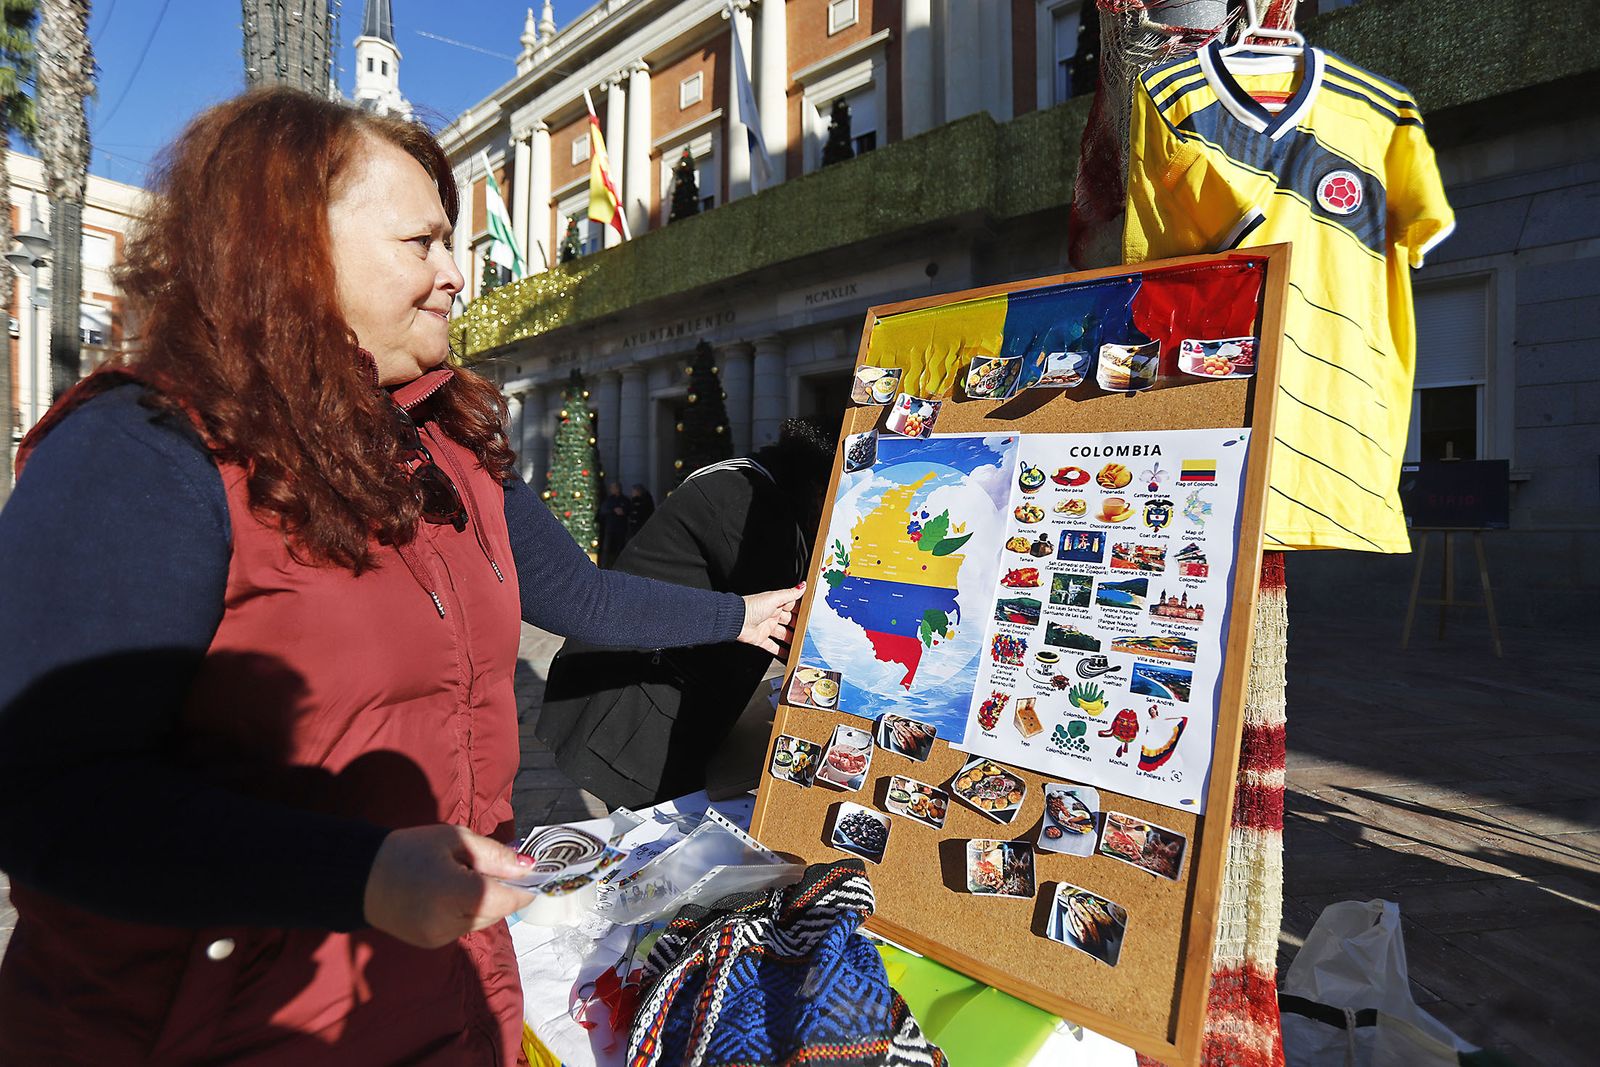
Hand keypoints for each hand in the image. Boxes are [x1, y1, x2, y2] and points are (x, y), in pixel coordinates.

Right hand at [363, 824, 535, 948]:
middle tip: (491, 866)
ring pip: (482, 921)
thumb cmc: (410, 850)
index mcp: (457, 894)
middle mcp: (450, 923)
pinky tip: (449, 893)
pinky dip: (466, 911)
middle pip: (497, 911)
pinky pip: (464, 927)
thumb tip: (528, 867)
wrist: (362, 876)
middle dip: (503, 891)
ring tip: (464, 877)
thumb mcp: (455, 839)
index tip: (530, 874)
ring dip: (485, 902)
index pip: (507, 899)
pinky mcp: (432, 943)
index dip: (523, 887)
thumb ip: (495, 855)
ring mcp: (440, 938)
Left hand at [738, 582, 805, 655]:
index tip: (812, 615)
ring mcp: (766, 628)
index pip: (792, 606)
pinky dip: (781, 651)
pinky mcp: (761, 639)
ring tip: (803, 644)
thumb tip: (803, 586)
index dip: (801, 610)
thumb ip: (790, 594)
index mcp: (775, 604)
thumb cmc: (751, 607)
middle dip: (799, 626)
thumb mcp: (774, 598)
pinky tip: (788, 654)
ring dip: (792, 640)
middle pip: (789, 622)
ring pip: (783, 635)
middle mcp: (771, 615)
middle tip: (810, 631)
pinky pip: (773, 647)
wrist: (736, 621)